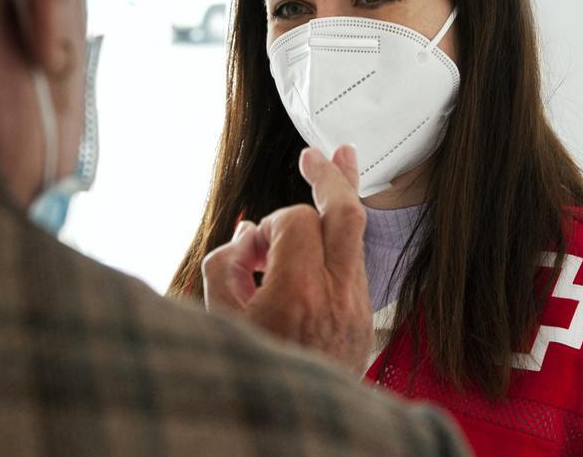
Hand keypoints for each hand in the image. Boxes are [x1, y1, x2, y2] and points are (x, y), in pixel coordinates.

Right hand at [202, 144, 371, 370]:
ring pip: (359, 236)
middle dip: (332, 177)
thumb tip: (250, 233)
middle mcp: (336, 297)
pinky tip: (334, 216)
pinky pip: (355, 264)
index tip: (252, 251)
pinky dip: (340, 240)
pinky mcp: (364, 320)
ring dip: (342, 200)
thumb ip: (225, 265)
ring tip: (340, 160)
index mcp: (298, 295)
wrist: (294, 430)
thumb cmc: (250, 369)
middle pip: (348, 214)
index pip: (296, 221)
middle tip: (315, 154)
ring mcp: (356, 309)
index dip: (271, 223)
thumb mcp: (219, 319)